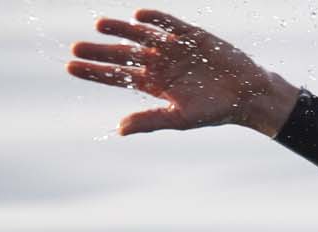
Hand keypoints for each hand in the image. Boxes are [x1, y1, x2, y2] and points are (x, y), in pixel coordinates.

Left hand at [67, 9, 298, 136]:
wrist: (247, 95)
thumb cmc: (215, 111)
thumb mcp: (180, 119)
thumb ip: (150, 120)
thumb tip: (120, 129)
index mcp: (154, 85)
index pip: (117, 76)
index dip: (94, 71)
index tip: (70, 66)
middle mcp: (159, 64)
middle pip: (122, 54)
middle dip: (99, 50)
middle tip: (75, 47)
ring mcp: (172, 48)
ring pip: (140, 35)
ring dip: (120, 29)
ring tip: (99, 24)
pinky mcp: (190, 34)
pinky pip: (168, 23)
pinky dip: (155, 19)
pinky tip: (139, 17)